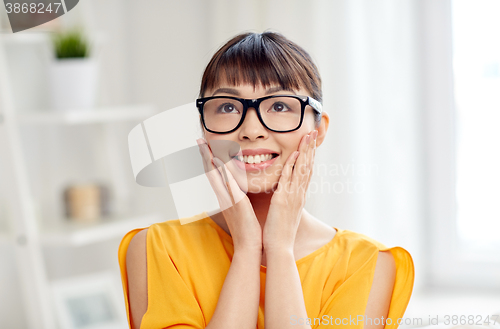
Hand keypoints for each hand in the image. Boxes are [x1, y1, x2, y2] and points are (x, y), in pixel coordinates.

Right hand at [197, 138, 262, 251]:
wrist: (249, 247)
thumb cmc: (248, 231)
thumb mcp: (242, 211)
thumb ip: (238, 199)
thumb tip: (239, 192)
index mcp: (225, 198)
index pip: (214, 175)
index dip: (208, 161)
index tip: (204, 147)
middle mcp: (223, 197)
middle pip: (210, 172)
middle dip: (204, 155)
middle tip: (199, 140)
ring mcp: (228, 199)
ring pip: (216, 176)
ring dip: (210, 159)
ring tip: (205, 146)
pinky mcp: (237, 203)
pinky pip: (229, 184)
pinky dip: (223, 172)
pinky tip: (220, 161)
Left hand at [262, 130, 317, 251]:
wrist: (279, 248)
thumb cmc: (279, 233)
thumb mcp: (285, 213)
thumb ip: (286, 201)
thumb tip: (285, 194)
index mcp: (298, 197)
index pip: (306, 172)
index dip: (309, 156)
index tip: (310, 143)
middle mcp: (298, 194)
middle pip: (307, 166)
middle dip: (310, 148)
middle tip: (313, 132)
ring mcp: (292, 196)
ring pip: (301, 169)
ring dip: (305, 151)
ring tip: (307, 136)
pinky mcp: (282, 200)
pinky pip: (288, 179)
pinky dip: (292, 165)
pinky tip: (294, 153)